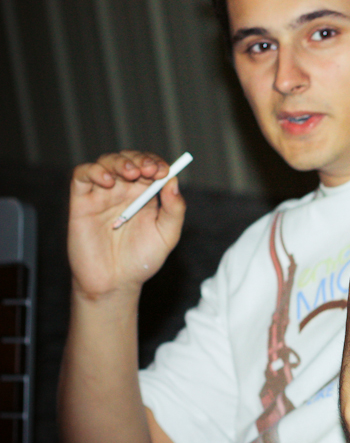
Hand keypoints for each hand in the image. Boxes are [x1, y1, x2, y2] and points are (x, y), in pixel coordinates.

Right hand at [68, 151, 185, 298]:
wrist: (115, 283)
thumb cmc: (142, 260)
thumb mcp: (167, 235)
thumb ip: (174, 209)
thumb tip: (174, 181)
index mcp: (145, 195)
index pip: (151, 167)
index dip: (157, 163)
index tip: (163, 171)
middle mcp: (123, 191)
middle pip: (129, 160)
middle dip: (140, 159)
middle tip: (148, 170)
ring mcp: (102, 195)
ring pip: (106, 162)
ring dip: (120, 162)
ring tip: (131, 174)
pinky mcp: (81, 202)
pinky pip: (82, 175)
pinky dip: (94, 171)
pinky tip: (108, 182)